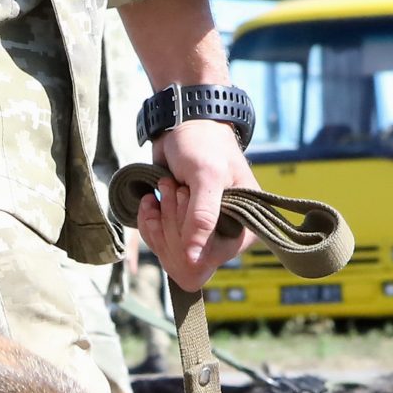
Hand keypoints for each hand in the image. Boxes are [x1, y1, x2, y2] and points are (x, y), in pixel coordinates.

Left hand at [135, 120, 258, 287]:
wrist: (182, 129)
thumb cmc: (203, 146)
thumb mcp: (206, 177)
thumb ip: (203, 217)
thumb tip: (192, 260)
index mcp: (244, 230)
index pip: (208, 260)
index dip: (186, 237)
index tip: (182, 198)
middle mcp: (226, 238)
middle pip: (185, 263)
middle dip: (170, 226)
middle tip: (173, 189)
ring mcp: (203, 236)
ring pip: (170, 255)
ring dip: (159, 221)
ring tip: (164, 189)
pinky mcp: (182, 230)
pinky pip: (159, 244)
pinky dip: (149, 222)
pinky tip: (151, 200)